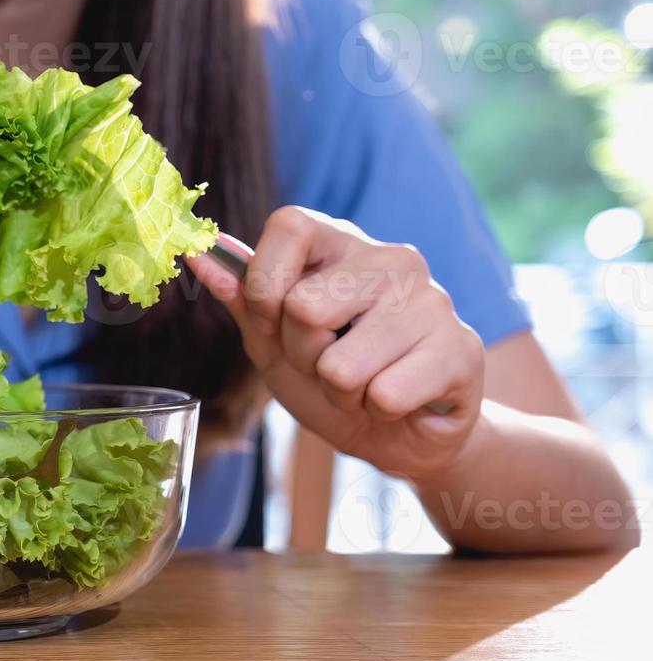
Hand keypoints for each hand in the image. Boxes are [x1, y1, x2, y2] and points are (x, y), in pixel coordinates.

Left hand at [186, 207, 485, 479]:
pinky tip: (397, 401)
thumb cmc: (332, 380)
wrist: (397, 435)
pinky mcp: (462, 349)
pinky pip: (385, 394)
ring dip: (341, 393)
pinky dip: (378, 411)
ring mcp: (433, 301)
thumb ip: (241, 298)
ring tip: (365, 385)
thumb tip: (197, 253)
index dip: (264, 286)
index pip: (288, 224)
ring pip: (341, 364)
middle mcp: (393, 258)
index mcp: (342, 242)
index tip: (272, 324)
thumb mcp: (272, 341)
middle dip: (303, 356)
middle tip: (330, 365)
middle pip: (304, 307)